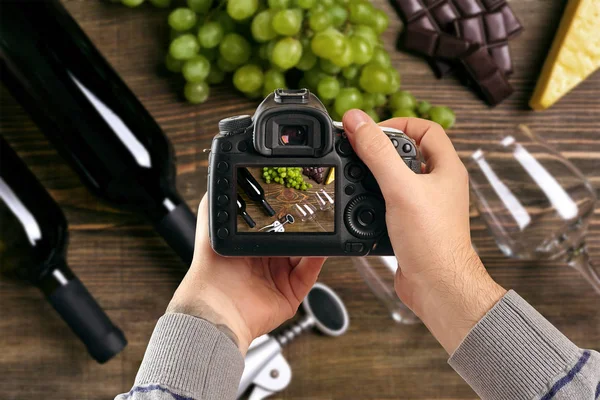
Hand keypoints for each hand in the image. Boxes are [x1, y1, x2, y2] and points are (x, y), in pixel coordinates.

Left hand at [167, 195, 325, 354]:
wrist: (216, 305)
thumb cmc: (210, 270)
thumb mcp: (211, 227)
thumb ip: (215, 203)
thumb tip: (218, 180)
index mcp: (251, 247)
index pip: (275, 225)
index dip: (285, 213)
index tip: (294, 199)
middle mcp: (267, 262)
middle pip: (294, 239)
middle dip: (304, 225)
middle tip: (311, 210)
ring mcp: (280, 278)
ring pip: (306, 254)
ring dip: (314, 240)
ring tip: (320, 225)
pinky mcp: (291, 294)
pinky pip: (309, 273)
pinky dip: (317, 259)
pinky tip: (320, 247)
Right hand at [343, 110, 505, 353]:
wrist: (437, 286)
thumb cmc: (432, 240)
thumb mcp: (400, 187)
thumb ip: (377, 152)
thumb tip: (357, 121)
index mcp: (446, 168)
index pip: (426, 129)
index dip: (399, 124)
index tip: (372, 131)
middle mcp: (439, 185)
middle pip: (409, 152)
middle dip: (383, 149)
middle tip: (360, 151)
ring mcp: (426, 205)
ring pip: (399, 179)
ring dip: (376, 175)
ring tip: (358, 175)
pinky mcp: (413, 224)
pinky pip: (392, 202)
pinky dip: (375, 200)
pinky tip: (362, 205)